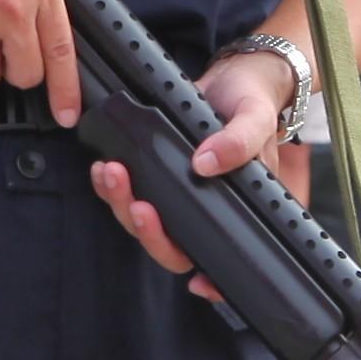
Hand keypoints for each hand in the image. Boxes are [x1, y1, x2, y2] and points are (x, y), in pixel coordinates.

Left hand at [92, 50, 289, 290]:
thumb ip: (239, 142)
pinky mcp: (156, 174)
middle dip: (148, 232)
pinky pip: (130, 192)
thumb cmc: (254, 104)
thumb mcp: (256, 118)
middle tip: (137, 204)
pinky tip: (104, 169)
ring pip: (144, 222)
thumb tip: (206, 165)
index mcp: (237, 209)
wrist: (235, 77)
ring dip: (122, 204)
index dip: (213, 282)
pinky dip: (111, 186)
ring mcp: (178, 194)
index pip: (225, 260)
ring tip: (112, 174)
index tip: (197, 282)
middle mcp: (205, 208)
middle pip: (172, 247)